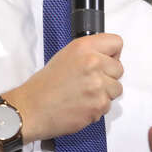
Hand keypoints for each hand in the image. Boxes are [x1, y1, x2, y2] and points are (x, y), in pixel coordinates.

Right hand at [7, 33, 123, 140]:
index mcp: (84, 47)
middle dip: (108, 76)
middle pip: (119, 68)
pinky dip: (97, 107)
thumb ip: (89, 54)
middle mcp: (93, 62)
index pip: (116, 43)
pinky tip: (81, 105)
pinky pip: (108, 105)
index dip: (112, 54)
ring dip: (104, 93)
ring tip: (84, 94)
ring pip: (116, 88)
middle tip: (89, 81)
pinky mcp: (99, 104)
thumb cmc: (45, 85)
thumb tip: (107, 58)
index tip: (105, 61)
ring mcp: (98, 84)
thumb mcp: (65, 56)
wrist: (32, 108)